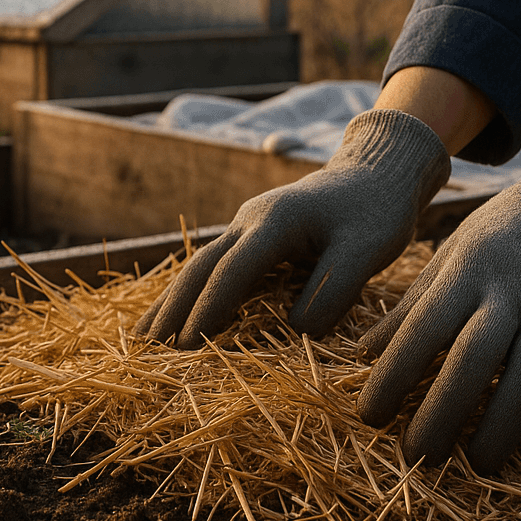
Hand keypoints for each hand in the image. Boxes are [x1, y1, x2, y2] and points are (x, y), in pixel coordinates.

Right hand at [136, 109, 450, 346]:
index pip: (233, 270)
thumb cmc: (377, 209)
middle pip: (200, 267)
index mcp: (275, 222)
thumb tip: (296, 330)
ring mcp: (246, 227)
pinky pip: (214, 268)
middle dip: (173, 308)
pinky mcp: (253, 238)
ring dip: (171, 301)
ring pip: (199, 266)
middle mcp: (250, 221)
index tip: (187, 345)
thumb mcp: (369, 248)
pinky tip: (174, 315)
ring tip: (143, 339)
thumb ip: (334, 288)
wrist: (377, 171)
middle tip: (147, 349)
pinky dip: (190, 294)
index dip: (208, 309)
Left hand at [355, 121, 520, 473]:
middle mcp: (513, 293)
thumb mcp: (454, 254)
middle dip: (443, 410)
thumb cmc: (508, 233)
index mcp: (469, 271)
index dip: (395, 373)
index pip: (425, 328)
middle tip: (417, 455)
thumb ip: (414, 305)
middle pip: (475, 357)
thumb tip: (363, 351)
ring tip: (476, 465)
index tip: (370, 415)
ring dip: (502, 427)